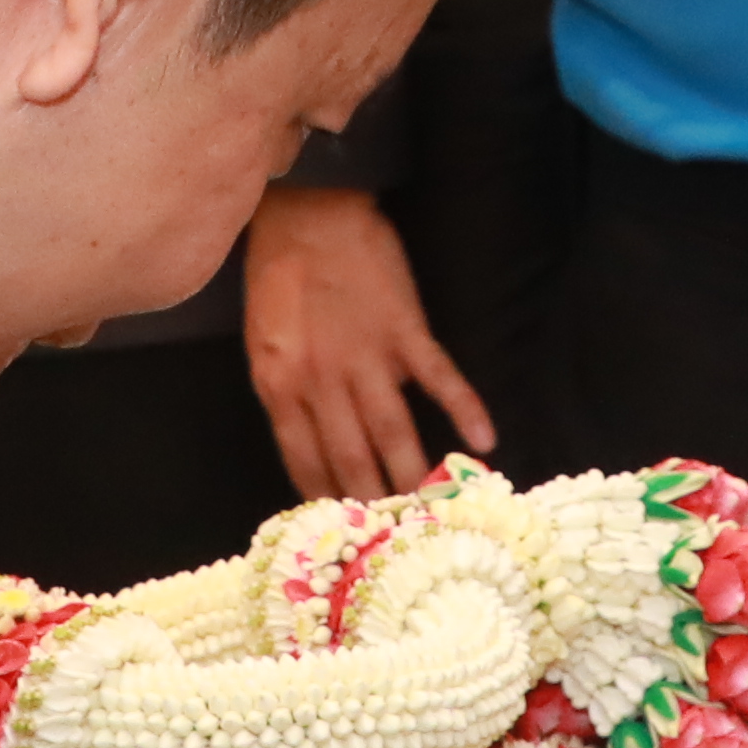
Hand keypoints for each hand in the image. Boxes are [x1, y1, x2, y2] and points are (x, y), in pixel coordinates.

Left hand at [242, 184, 489, 498]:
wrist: (308, 209)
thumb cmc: (278, 273)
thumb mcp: (262, 341)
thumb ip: (286, 392)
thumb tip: (310, 444)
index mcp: (279, 384)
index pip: (303, 460)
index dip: (324, 498)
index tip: (344, 527)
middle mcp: (321, 379)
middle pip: (350, 457)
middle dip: (372, 502)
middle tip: (395, 538)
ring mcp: (366, 354)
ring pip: (392, 431)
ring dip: (413, 473)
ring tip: (430, 509)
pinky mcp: (404, 328)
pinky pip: (439, 377)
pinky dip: (465, 409)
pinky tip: (484, 441)